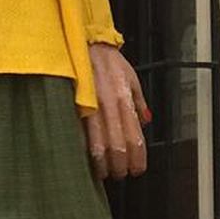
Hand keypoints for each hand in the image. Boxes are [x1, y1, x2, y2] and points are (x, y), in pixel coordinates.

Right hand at [84, 43, 149, 182]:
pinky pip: (79, 134)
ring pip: (97, 145)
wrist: (85, 43)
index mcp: (124, 101)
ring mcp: (89, 108)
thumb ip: (139, 103)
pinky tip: (85, 159)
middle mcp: (109, 107)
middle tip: (120, 175)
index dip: (137, 159)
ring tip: (103, 173)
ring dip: (101, 164)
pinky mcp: (73, 107)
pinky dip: (83, 150)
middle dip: (119, 166)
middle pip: (117, 147)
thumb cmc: (107, 60)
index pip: (134, 139)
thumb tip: (146, 122)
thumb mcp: (131, 78)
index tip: (136, 170)